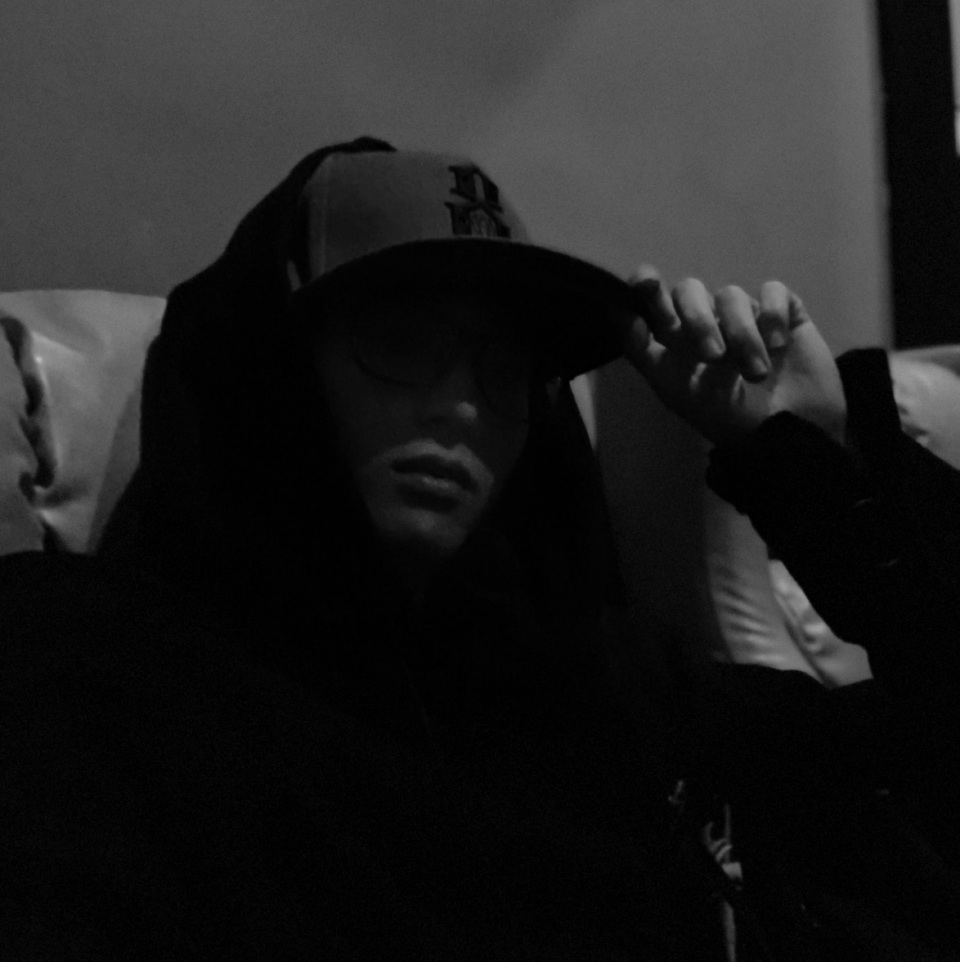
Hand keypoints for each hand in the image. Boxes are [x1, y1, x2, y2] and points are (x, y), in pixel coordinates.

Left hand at [621, 266, 846, 447]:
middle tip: (713, 357)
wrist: (787, 435)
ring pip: (731, 296)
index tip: (647, 284)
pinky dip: (773, 316)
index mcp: (675, 339)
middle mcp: (707, 321)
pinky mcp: (784, 313)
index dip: (646, 287)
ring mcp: (745, 315)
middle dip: (698, 320)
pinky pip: (774, 291)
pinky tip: (779, 345)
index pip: (653, 300)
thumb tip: (617, 310)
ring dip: (742, 334)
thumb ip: (642, 351)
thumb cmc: (726, 417)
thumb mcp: (674, 388)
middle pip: (689, 290)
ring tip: (756, 373)